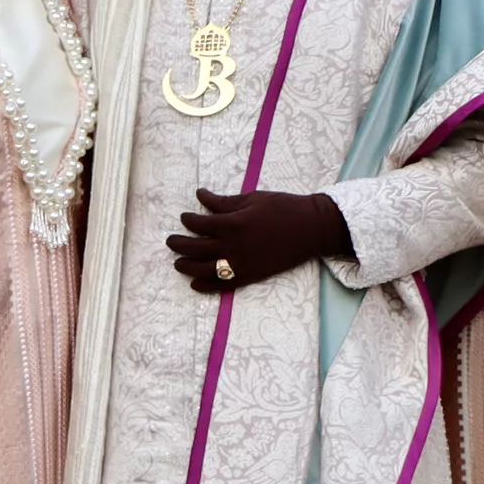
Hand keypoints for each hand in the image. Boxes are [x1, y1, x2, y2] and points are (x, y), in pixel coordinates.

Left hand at [169, 189, 353, 295]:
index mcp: (233, 224)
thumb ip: (224, 202)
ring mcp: (242, 264)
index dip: (188, 220)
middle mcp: (233, 246)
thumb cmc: (284, 208)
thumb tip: (200, 196)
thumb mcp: (252, 198)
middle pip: (196, 248)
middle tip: (170, 241)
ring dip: (187, 267)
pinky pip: (224, 285)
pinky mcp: (251, 275)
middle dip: (179, 245)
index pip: (200, 224)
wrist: (313, 228)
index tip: (184, 217)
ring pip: (205, 270)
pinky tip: (195, 284)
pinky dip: (207, 286)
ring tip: (178, 263)